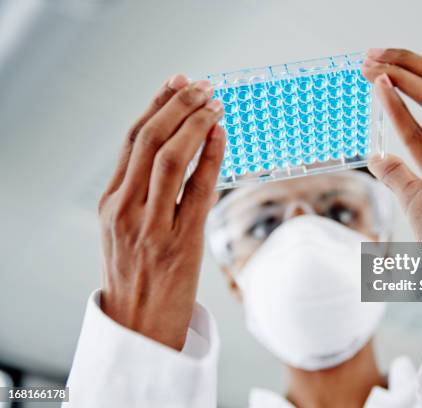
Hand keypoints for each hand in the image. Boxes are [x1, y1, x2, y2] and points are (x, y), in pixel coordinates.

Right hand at [97, 74, 225, 349]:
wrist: (139, 328)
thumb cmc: (137, 278)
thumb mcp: (125, 233)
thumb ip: (141, 196)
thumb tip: (178, 155)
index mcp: (110, 203)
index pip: (132, 141)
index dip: (156, 106)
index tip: (176, 84)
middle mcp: (124, 209)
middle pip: (149, 141)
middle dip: (177, 106)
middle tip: (202, 85)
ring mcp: (150, 226)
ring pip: (169, 158)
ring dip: (194, 124)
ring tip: (214, 103)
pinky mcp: (179, 242)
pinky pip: (196, 190)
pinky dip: (210, 157)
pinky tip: (220, 136)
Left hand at [362, 48, 421, 394]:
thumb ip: (402, 174)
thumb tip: (376, 157)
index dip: (419, 69)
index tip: (386, 62)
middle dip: (409, 62)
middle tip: (371, 55)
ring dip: (402, 76)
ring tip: (370, 67)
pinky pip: (421, 140)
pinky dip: (399, 110)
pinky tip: (380, 93)